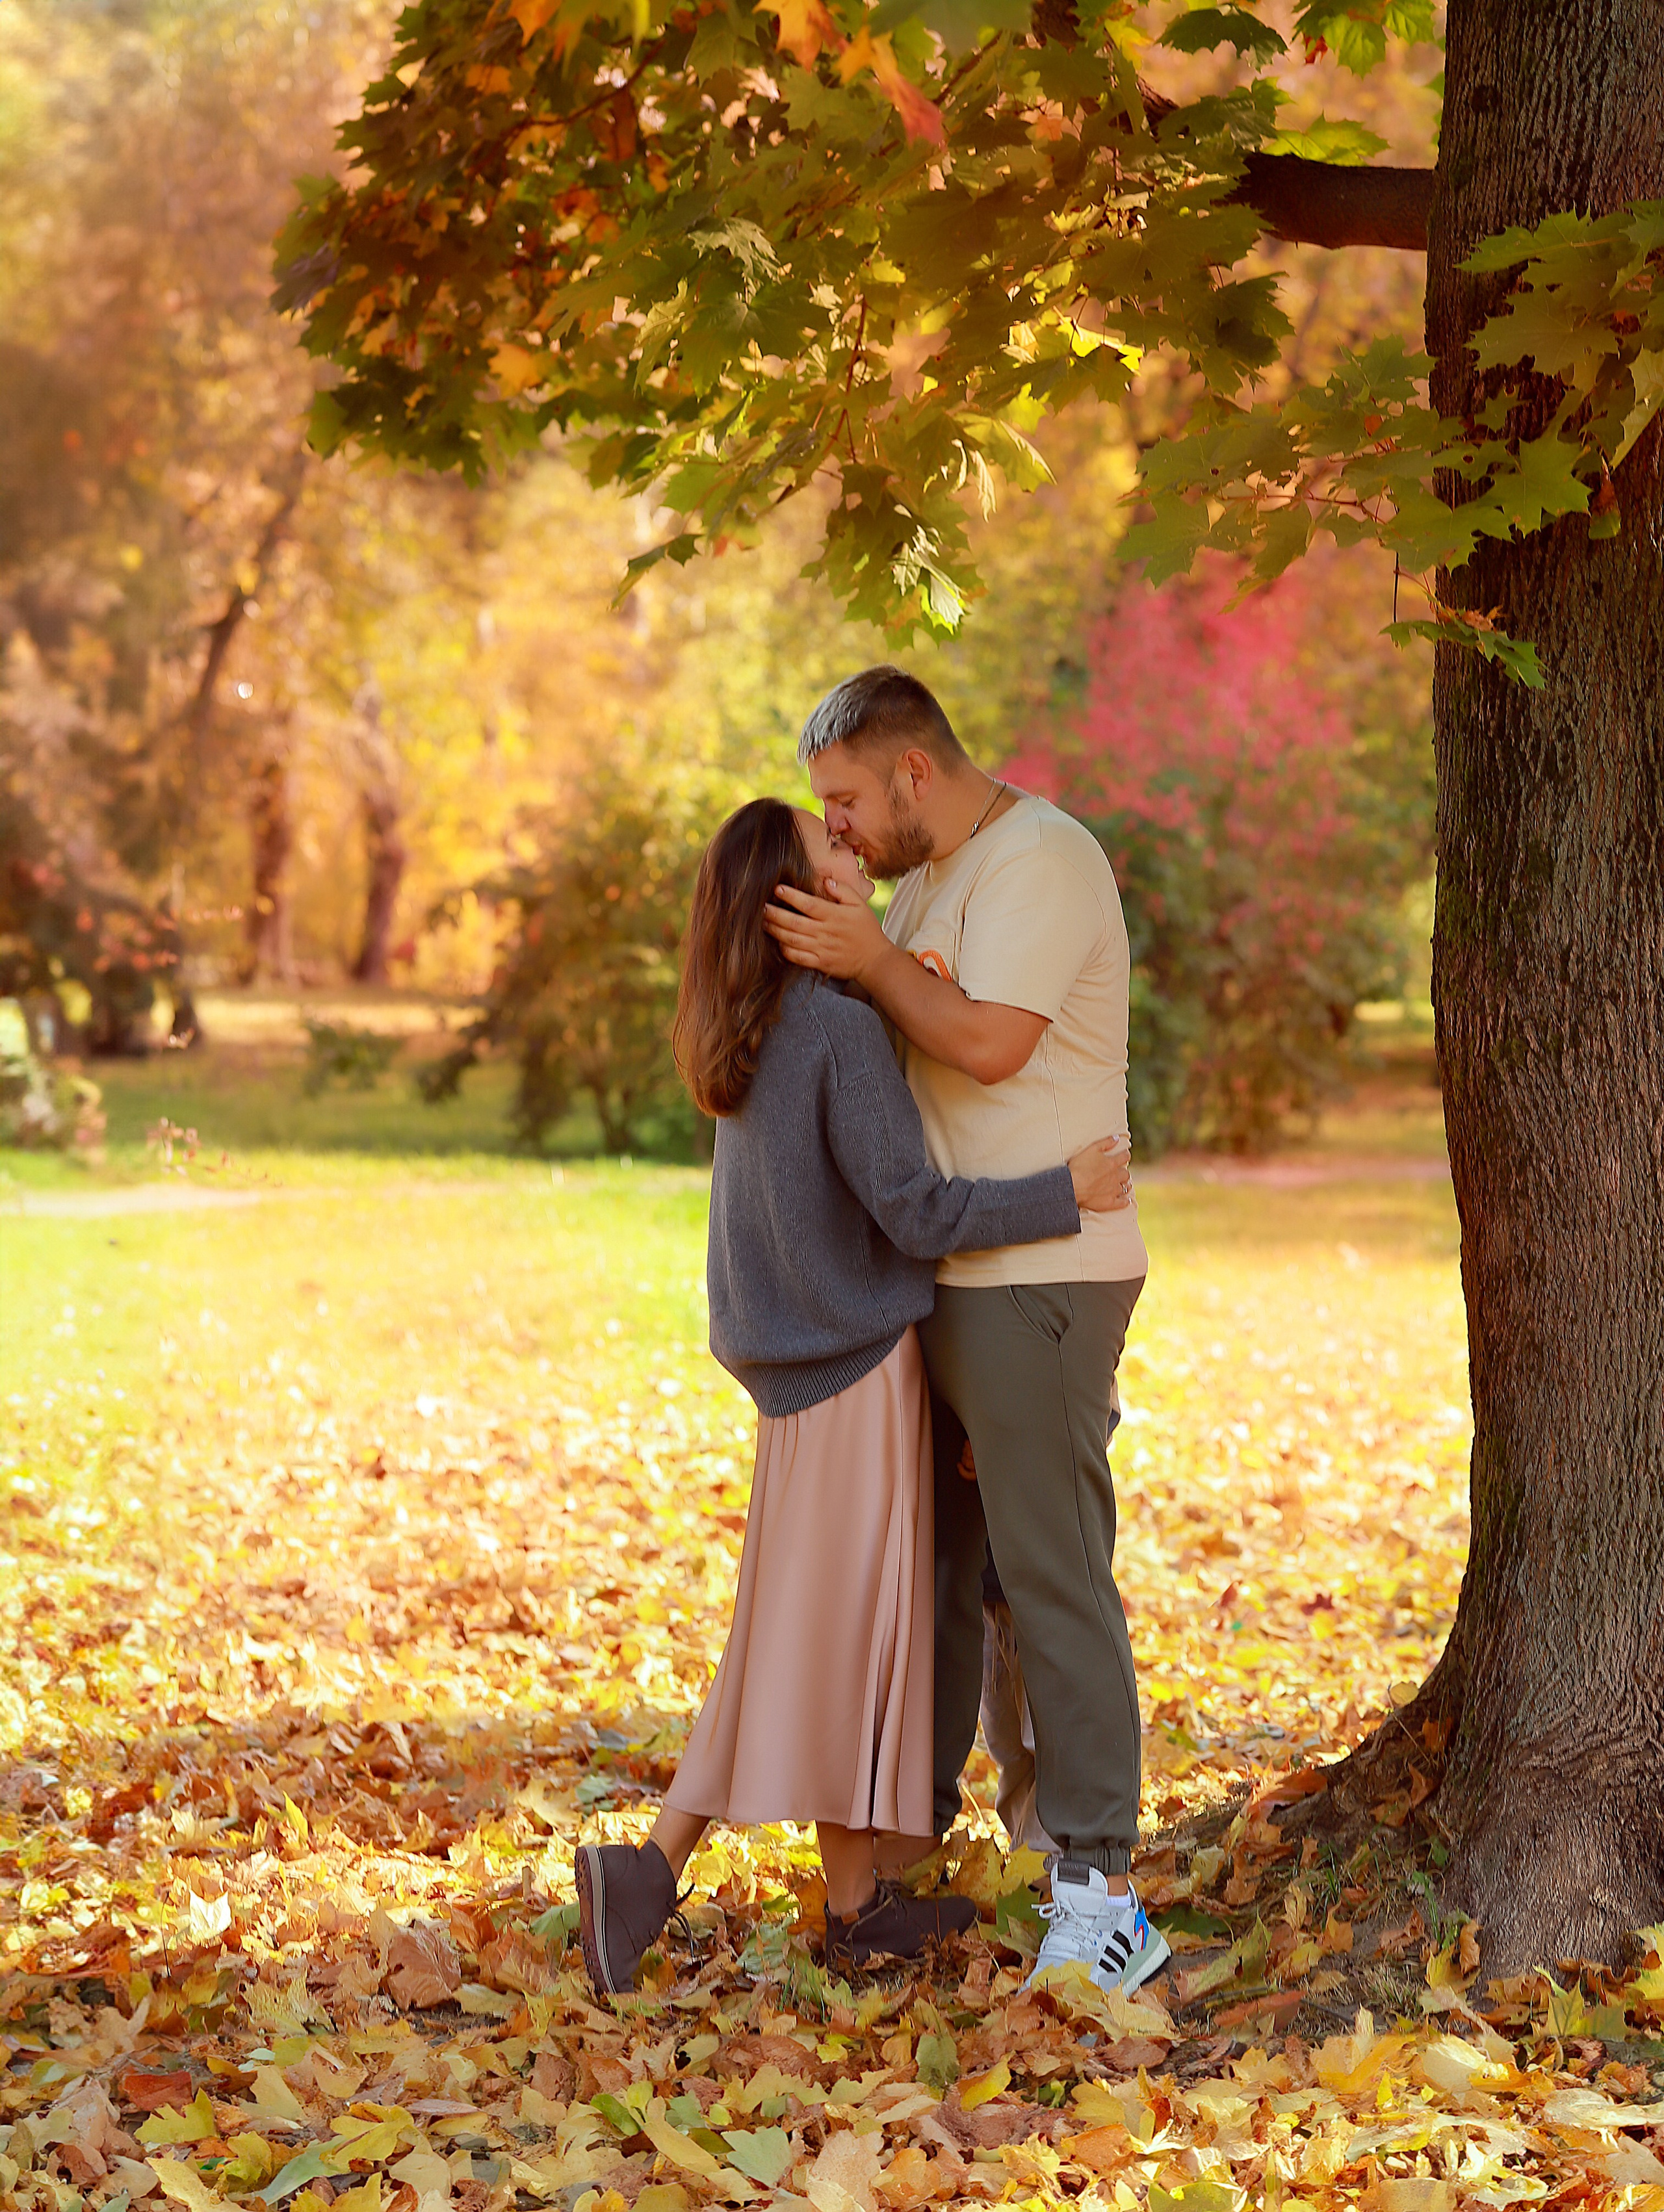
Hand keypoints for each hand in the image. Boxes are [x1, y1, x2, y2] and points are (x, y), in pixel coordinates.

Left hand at [764, 878, 891, 983]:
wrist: (874, 960)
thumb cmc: (866, 930)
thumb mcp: (860, 905)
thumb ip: (843, 891)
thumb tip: (826, 881)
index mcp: (834, 916)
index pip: (808, 904)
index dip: (791, 896)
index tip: (778, 889)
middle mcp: (825, 932)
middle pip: (794, 922)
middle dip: (775, 914)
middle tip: (762, 906)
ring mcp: (821, 949)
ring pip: (792, 940)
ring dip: (775, 930)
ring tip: (763, 921)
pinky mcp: (819, 963)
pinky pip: (797, 957)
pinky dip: (784, 950)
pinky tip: (777, 942)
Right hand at [1068, 1133, 1133, 1212]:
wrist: (1072, 1186)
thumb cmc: (1079, 1167)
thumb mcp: (1091, 1149)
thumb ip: (1105, 1143)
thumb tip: (1117, 1138)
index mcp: (1112, 1163)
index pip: (1124, 1157)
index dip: (1125, 1155)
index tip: (1124, 1155)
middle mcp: (1115, 1177)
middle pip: (1126, 1173)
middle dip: (1124, 1172)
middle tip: (1120, 1171)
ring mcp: (1114, 1190)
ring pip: (1125, 1187)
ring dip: (1125, 1184)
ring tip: (1123, 1184)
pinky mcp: (1110, 1202)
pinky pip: (1122, 1203)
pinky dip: (1126, 1201)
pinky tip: (1126, 1200)